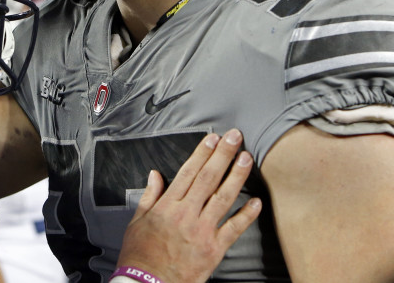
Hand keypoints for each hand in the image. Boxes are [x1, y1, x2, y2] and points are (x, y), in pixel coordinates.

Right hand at [115, 129, 260, 282]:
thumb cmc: (141, 255)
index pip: (188, 172)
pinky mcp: (214, 250)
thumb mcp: (136, 222)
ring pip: (223, 198)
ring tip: (246, 159)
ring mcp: (202, 231)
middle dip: (223, 155)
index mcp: (167, 206)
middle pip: (208, 178)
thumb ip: (149, 196)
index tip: (213, 139)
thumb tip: (155, 175)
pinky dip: (246, 215)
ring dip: (236, 176)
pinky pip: (233, 229)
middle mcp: (186, 215)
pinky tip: (256, 202)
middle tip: (235, 137)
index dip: (202, 153)